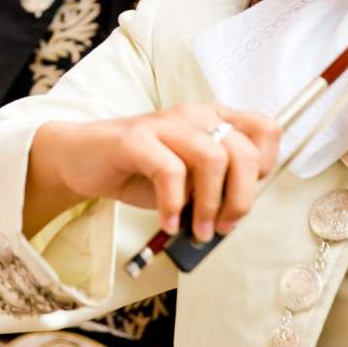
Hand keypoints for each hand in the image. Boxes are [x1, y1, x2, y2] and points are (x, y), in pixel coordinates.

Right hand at [25, 104, 278, 242]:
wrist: (81, 158)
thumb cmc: (139, 171)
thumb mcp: (187, 180)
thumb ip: (213, 190)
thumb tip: (232, 220)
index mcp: (214, 119)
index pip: (266, 130)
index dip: (265, 167)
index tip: (242, 196)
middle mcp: (195, 116)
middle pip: (244, 152)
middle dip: (240, 199)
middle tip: (222, 228)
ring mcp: (164, 124)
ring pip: (213, 157)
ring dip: (210, 205)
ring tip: (196, 230)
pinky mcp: (135, 138)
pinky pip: (169, 170)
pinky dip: (173, 204)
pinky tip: (167, 222)